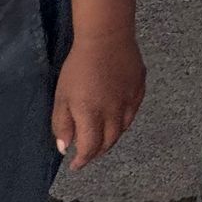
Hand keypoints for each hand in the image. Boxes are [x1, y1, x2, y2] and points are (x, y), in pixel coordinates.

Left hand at [51, 32, 145, 170]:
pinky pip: (133, 112)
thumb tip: (65, 147)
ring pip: (122, 129)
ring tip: (101, 137)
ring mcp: (130, 102)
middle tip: (88, 153)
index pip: (90, 148)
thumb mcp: (62, 95)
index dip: (82, 160)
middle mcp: (114, 113)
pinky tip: (117, 116)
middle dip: (97, 152)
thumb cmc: (78, 65)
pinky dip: (124, 121)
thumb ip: (62, 124)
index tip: (75, 165)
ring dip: (111, 138)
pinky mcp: (139, 90)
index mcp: (91, 115)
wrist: (107, 37)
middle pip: (109, 142)